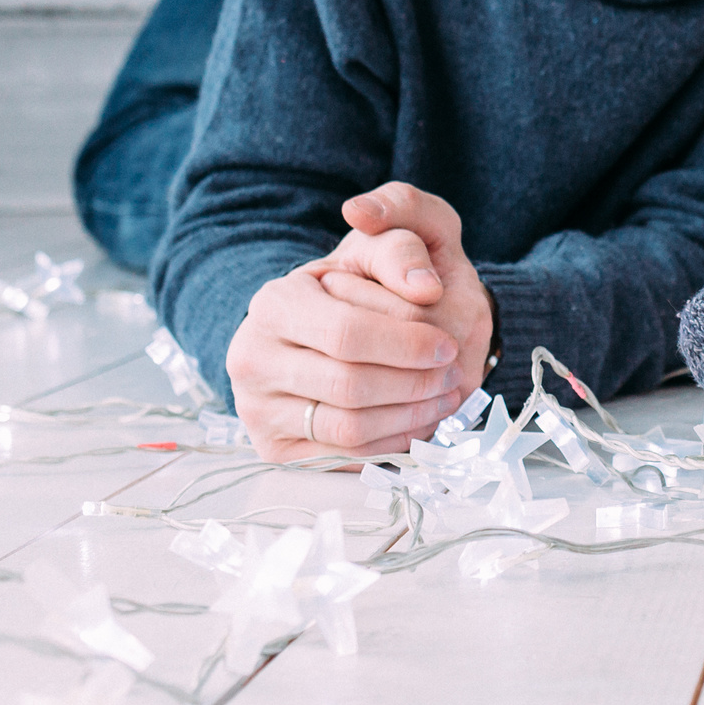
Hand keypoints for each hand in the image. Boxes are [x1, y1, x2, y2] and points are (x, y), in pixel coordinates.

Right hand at [224, 182, 488, 461]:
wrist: (323, 328)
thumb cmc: (359, 285)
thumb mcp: (378, 247)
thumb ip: (401, 250)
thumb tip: (426, 287)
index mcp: (274, 303)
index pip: (347, 333)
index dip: (407, 344)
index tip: (447, 344)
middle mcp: (252, 357)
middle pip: (348, 385)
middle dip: (413, 383)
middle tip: (451, 375)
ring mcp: (257, 408)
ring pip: (347, 427)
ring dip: (409, 416)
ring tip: (443, 396)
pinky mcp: (274, 449)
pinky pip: (343, 457)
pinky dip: (391, 442)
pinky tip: (419, 420)